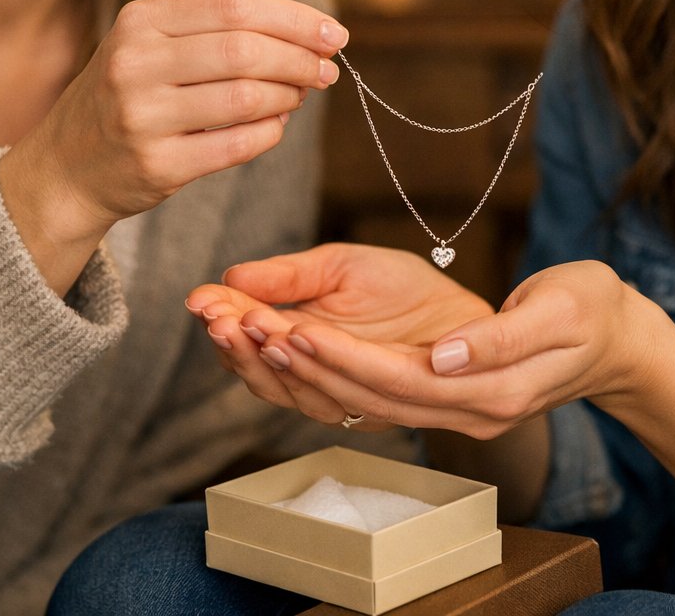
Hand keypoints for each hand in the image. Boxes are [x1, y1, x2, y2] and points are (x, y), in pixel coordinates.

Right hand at [1, 0, 346, 289]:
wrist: (65, 167)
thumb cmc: (129, 97)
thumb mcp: (152, 46)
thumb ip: (220, 33)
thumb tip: (312, 37)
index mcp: (140, 20)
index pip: (237, 6)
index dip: (296, 19)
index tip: (335, 34)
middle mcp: (135, 63)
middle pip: (246, 50)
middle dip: (300, 59)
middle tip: (327, 71)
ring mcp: (142, 116)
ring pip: (246, 98)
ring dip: (288, 97)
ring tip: (298, 97)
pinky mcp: (156, 165)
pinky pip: (237, 146)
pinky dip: (269, 134)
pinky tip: (275, 126)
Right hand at [187, 243, 494, 430]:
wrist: (474, 319)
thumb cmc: (406, 292)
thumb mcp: (339, 267)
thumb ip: (288, 276)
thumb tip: (230, 276)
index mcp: (297, 345)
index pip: (247, 341)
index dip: (222, 322)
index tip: (200, 299)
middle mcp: (315, 379)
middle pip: (260, 373)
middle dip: (236, 343)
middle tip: (218, 316)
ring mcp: (346, 396)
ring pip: (293, 388)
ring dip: (267, 355)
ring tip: (250, 321)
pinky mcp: (381, 405)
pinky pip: (340, 391)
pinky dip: (315, 362)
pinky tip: (296, 332)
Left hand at [193, 246, 667, 439]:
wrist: (617, 339)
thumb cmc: (592, 309)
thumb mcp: (562, 306)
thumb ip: (503, 337)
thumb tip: (444, 357)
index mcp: (494, 390)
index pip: (400, 380)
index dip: (344, 357)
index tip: (294, 326)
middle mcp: (467, 412)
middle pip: (369, 398)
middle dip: (305, 364)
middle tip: (247, 326)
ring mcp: (455, 411)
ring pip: (364, 400)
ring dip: (306, 371)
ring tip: (253, 332)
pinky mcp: (444, 397)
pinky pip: (376, 394)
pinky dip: (331, 373)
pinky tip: (292, 346)